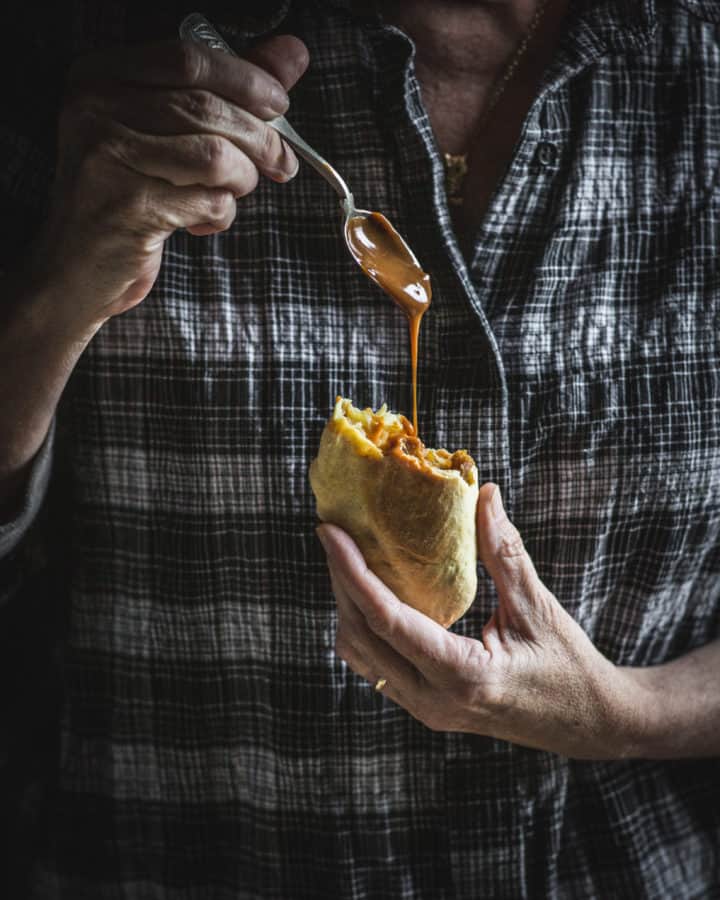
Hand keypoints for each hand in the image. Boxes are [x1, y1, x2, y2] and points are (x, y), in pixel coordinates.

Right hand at [28, 35, 308, 329]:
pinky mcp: (128, 208)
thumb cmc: (132, 194)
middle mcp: (95, 109)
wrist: (77, 266)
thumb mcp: (169, 133)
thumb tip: (292, 54)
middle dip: (261, 138)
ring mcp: (107, 158)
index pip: (188, 60)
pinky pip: (207, 202)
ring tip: (234, 192)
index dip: (246, 79)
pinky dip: (222, 214)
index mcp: (101, 77)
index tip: (280, 103)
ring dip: (242, 179)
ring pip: (214, 156)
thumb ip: (228, 90)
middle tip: (282, 162)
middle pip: (207, 108)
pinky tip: (205, 222)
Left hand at [318, 483, 646, 759]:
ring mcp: (425, 710)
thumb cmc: (568, 667)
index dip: (350, 571)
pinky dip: (364, 625)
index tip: (329, 532)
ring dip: (347, 605)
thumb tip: (484, 493)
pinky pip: (375, 665)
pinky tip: (372, 591)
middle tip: (335, 533)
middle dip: (340, 581)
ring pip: (360, 654)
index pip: (386, 619)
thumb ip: (505, 551)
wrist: (587, 724)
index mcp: (461, 676)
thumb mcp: (538, 607)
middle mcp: (432, 701)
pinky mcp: (424, 707)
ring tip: (348, 556)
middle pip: (360, 634)